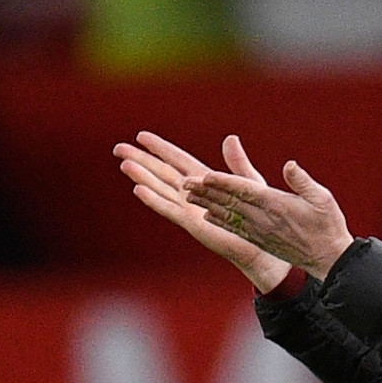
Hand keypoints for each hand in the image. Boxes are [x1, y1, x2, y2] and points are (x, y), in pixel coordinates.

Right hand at [113, 131, 290, 292]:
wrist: (263, 247)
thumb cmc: (258, 218)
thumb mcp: (249, 184)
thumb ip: (237, 162)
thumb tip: (230, 137)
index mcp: (206, 181)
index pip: (178, 160)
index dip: (161, 148)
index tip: (141, 136)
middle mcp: (194, 195)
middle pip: (162, 173)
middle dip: (141, 160)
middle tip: (118, 147)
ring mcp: (191, 210)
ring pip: (161, 189)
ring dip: (143, 177)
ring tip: (124, 164)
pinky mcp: (192, 224)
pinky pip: (170, 209)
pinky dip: (154, 199)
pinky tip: (138, 189)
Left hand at [182, 160, 353, 280]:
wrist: (328, 259)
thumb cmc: (328, 227)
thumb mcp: (323, 199)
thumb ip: (303, 182)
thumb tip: (289, 166)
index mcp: (277, 205)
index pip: (245, 190)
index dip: (224, 182)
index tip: (206, 175)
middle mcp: (264, 219)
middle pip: (230, 201)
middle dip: (207, 191)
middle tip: (185, 182)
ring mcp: (260, 231)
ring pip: (228, 214)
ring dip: (207, 204)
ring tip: (188, 195)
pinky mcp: (261, 240)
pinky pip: (235, 229)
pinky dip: (220, 221)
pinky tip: (208, 215)